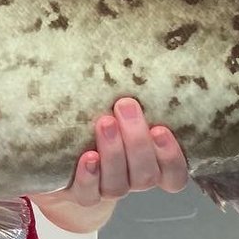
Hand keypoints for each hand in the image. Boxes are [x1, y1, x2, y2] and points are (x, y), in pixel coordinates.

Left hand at [33, 98, 188, 230]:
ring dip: (114, 152)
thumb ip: (135, 97)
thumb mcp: (122, 113)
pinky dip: (90, 175)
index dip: (172, 157)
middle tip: (126, 106)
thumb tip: (144, 45)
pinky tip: (87, 157)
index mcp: (151, 165)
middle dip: (138, 141)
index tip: (162, 128)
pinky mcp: (81, 194)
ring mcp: (107, 189)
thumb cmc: (102, 129)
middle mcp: (133, 180)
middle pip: (146, 174)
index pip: (174, 175)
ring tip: (104, 122)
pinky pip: (89, 193)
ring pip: (119, 183)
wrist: (65, 170)